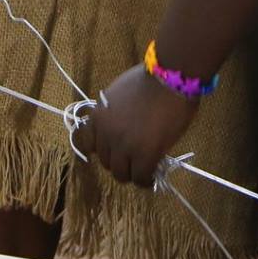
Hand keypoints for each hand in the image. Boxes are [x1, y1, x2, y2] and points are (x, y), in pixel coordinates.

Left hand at [77, 66, 199, 188]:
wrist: (170, 78)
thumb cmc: (150, 79)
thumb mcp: (119, 93)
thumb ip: (114, 112)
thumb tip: (120, 126)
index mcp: (98, 117)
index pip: (88, 144)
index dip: (103, 149)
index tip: (114, 150)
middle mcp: (106, 134)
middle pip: (106, 162)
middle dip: (119, 162)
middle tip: (134, 159)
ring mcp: (124, 146)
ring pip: (121, 174)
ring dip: (132, 173)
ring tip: (144, 170)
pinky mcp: (145, 155)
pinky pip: (140, 177)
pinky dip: (146, 180)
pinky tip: (153, 175)